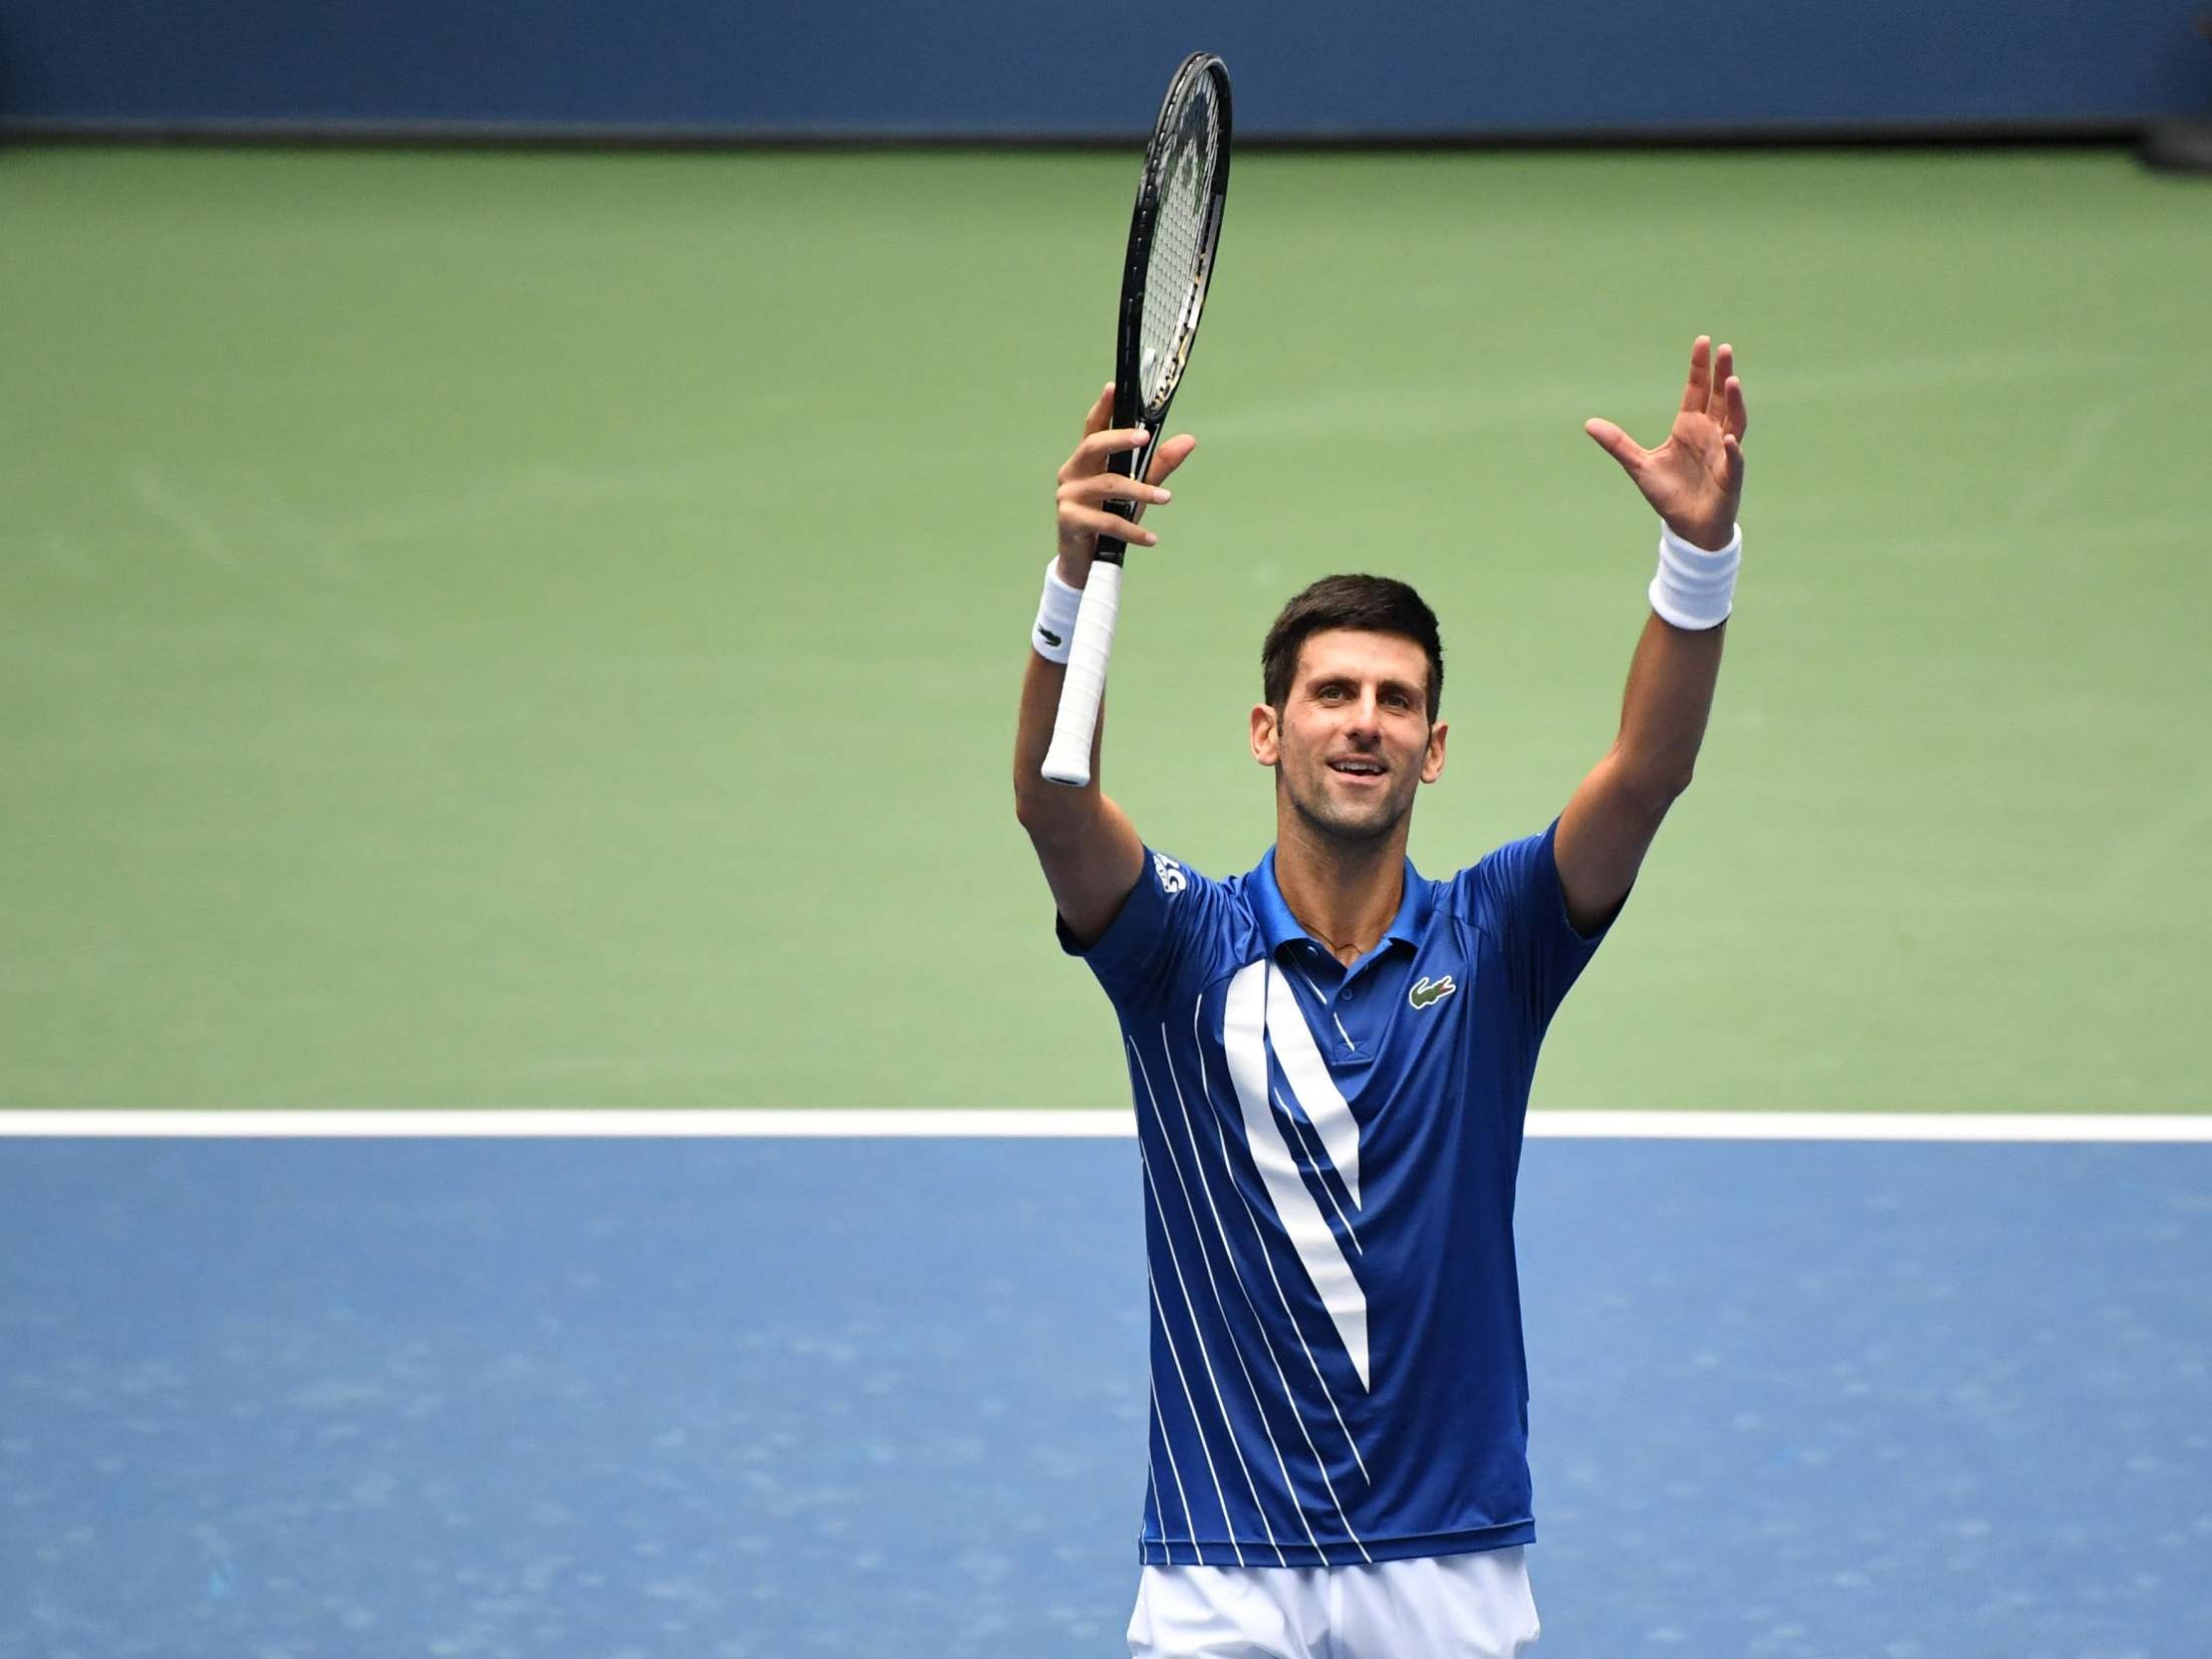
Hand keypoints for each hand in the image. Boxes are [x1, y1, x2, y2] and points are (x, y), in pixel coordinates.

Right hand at [1054, 382, 1197, 584]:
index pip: (1093, 427)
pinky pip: (1106, 521)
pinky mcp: (1069, 520)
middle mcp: (1073, 472)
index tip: (1113, 387)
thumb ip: (1160, 464)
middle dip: (1120, 439)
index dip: (1103, 407)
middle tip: (1144, 437)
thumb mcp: (1138, 489)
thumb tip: (1190, 440)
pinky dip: (1132, 530)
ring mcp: (1068, 496)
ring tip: (1166, 499)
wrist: (1086, 562)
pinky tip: (1151, 538)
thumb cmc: (1108, 518)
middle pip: (1093, 446)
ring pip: (1108, 485)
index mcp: (1087, 460)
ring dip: (1140, 492)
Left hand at [1585, 337, 1746, 551]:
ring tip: (1732, 382)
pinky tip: (1728, 439)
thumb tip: (1589, 423)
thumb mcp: (1638, 466)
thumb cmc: (1669, 494)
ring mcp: (1722, 454)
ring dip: (1734, 403)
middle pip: (1719, 398)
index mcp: (1688, 427)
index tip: (1703, 341)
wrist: (1687, 528)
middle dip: (1722, 375)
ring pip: (1733, 422)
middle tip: (1724, 349)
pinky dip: (1732, 450)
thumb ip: (1617, 443)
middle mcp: (1709, 434)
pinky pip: (1733, 460)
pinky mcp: (1729, 477)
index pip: (1696, 390)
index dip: (1700, 367)